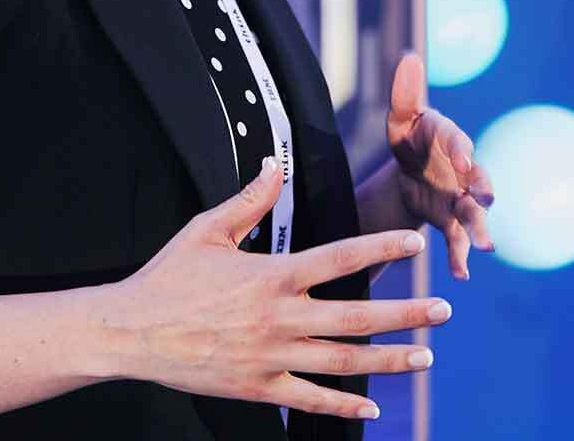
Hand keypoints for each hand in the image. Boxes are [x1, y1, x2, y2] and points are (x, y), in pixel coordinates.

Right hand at [104, 157, 453, 421]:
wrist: (130, 331)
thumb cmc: (166, 278)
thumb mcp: (205, 230)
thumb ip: (248, 199)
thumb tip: (275, 164)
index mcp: (271, 276)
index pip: (340, 258)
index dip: (382, 248)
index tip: (416, 243)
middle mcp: (278, 318)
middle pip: (356, 316)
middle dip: (406, 314)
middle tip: (443, 312)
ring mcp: (270, 357)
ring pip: (344, 361)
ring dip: (389, 359)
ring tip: (425, 357)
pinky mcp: (257, 388)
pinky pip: (309, 400)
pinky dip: (342, 406)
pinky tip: (371, 408)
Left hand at [385, 52, 494, 278]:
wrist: (411, 172)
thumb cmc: (410, 138)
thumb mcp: (401, 117)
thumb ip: (405, 92)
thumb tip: (409, 56)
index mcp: (450, 139)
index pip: (457, 141)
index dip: (461, 148)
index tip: (463, 159)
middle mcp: (464, 170)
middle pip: (478, 180)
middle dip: (483, 190)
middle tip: (485, 201)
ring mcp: (461, 197)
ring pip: (474, 214)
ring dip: (479, 229)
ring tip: (484, 247)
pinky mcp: (451, 221)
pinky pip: (457, 240)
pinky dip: (459, 257)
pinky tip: (460, 275)